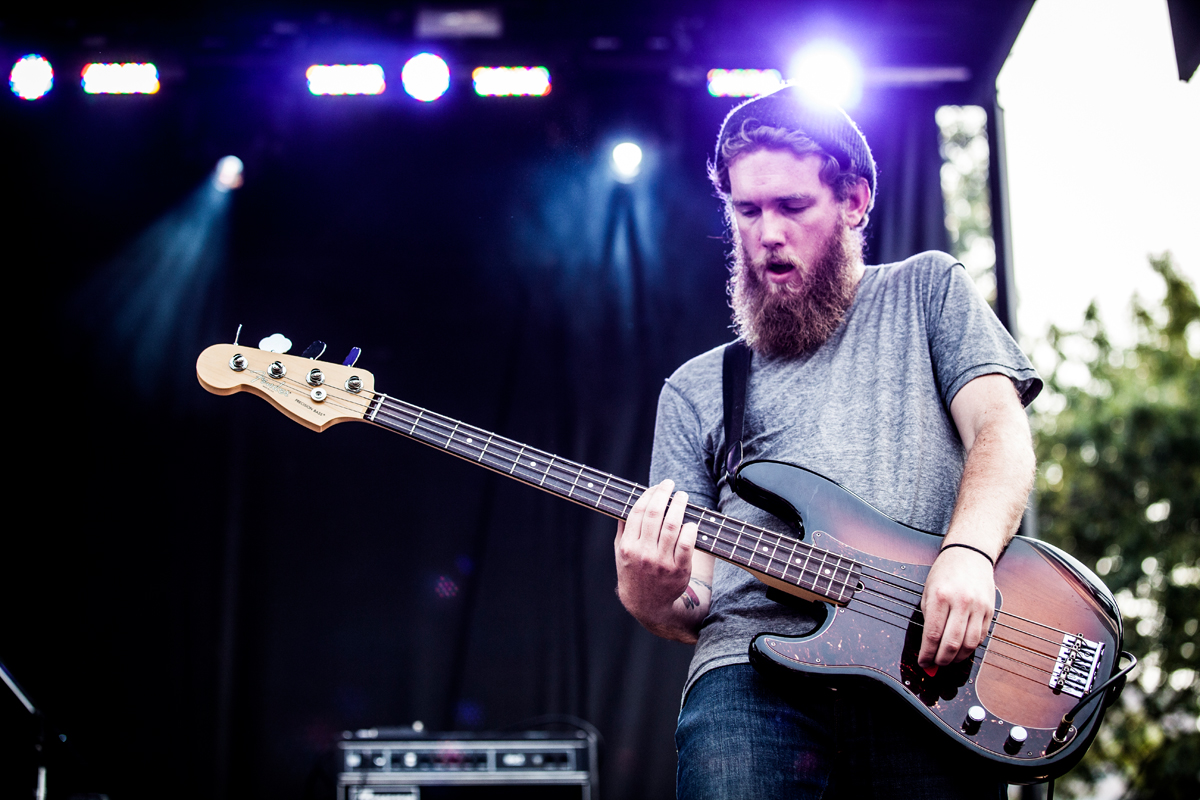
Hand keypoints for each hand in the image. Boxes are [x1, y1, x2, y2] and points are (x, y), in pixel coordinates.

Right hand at [614, 480, 701, 638]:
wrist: (646, 605)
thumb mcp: (621, 553)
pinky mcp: (679, 571)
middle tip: (671, 485)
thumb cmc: (634, 574)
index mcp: (628, 547)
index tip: (656, 487)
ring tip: (682, 497)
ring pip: (672, 526)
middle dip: (664, 494)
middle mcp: (643, 553)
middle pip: (655, 515)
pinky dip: (690, 530)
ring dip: (679, 506)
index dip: (649, 495)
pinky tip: (691, 522)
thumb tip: (628, 503)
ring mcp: (662, 563)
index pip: (638, 512)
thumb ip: (624, 529)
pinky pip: (687, 545)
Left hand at [918, 545, 995, 667]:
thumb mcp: (927, 591)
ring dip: (957, 658)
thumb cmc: (944, 572)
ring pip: (969, 644)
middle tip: (935, 665)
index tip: (923, 662)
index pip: (933, 634)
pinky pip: (981, 637)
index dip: (927, 654)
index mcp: (940, 596)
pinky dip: (970, 648)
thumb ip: (929, 618)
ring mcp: (978, 607)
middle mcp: (960, 602)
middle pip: (952, 643)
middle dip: (941, 660)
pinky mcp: (990, 610)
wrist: (969, 554)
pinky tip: (961, 649)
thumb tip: (928, 647)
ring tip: (948, 659)